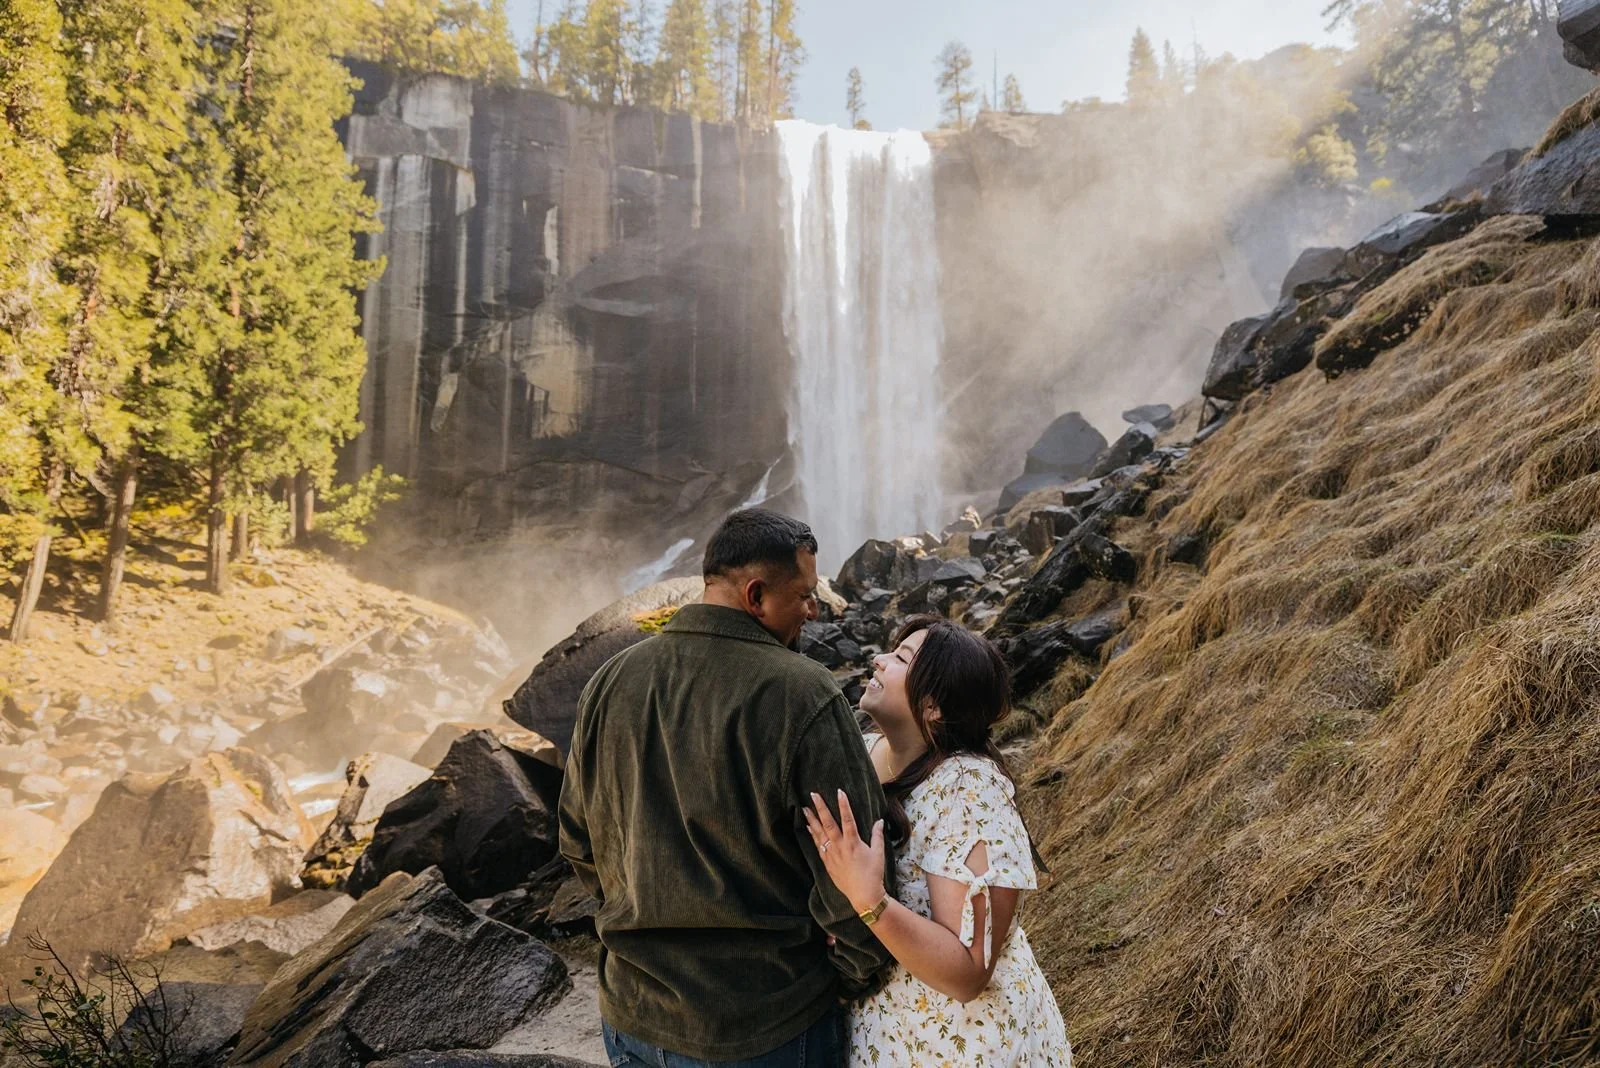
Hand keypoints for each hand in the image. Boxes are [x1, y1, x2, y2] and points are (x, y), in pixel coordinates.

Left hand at [804, 789, 886, 913]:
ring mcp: (832, 855)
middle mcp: (840, 846)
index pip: (848, 819)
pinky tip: (808, 828)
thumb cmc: (873, 874)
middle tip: (813, 795)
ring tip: (804, 809)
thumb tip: (880, 821)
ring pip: (819, 834)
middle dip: (820, 808)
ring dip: (811, 820)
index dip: (844, 804)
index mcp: (853, 842)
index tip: (839, 791)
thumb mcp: (879, 853)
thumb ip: (877, 836)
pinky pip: (818, 846)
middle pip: (828, 823)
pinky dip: (812, 836)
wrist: (864, 894)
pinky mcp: (828, 863)